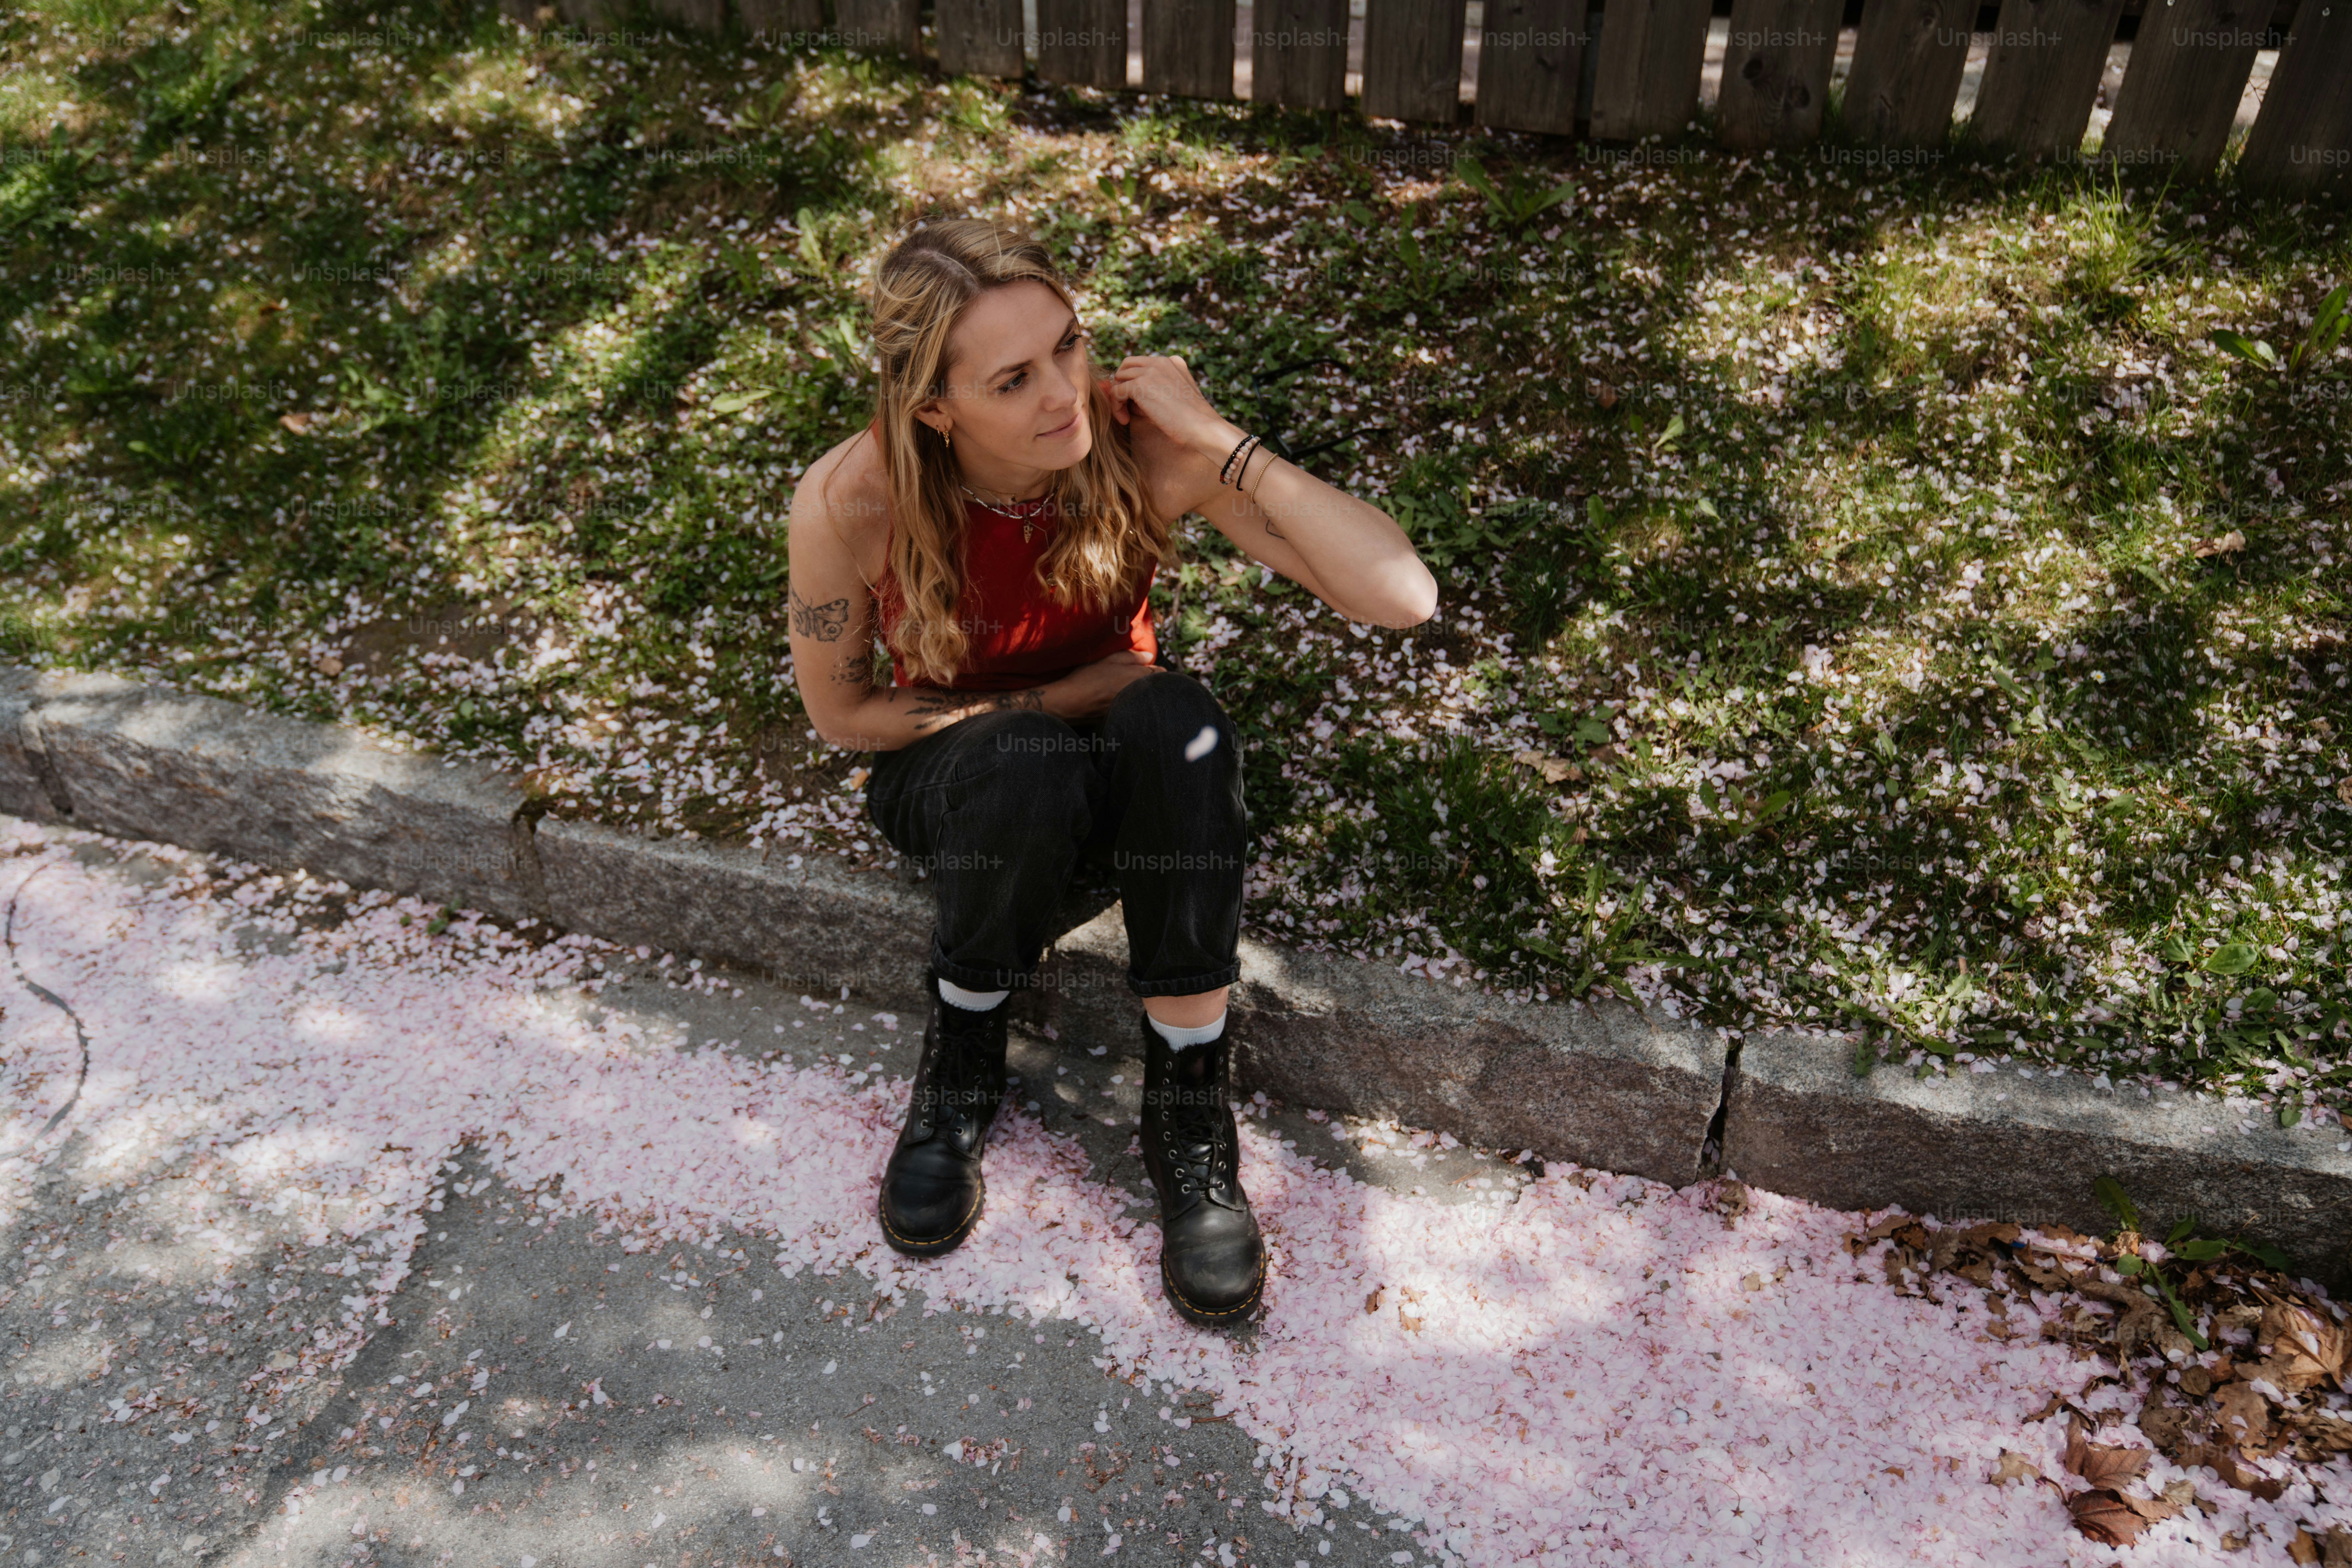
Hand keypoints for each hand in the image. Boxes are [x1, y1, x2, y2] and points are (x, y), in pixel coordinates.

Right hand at [1046, 649, 1160, 721]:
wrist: (1071, 703)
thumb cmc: (1087, 678)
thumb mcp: (1107, 660)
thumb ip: (1131, 656)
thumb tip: (1149, 656)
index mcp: (1138, 676)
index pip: (1161, 673)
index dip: (1153, 670)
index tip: (1144, 669)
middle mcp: (1139, 694)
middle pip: (1155, 688)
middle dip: (1150, 683)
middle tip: (1134, 680)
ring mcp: (1134, 708)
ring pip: (1146, 699)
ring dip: (1141, 695)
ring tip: (1123, 692)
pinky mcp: (1126, 719)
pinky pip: (1137, 710)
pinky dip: (1133, 706)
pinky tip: (1118, 703)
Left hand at [1105, 355, 1243, 490]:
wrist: (1203, 427)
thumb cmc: (1193, 421)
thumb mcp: (1177, 397)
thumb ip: (1159, 389)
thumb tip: (1129, 395)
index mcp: (1172, 362)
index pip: (1142, 363)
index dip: (1134, 381)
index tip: (1136, 402)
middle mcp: (1160, 361)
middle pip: (1126, 366)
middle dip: (1122, 385)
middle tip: (1125, 406)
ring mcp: (1150, 371)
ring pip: (1119, 378)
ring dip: (1118, 397)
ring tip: (1127, 416)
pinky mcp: (1140, 385)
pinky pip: (1116, 392)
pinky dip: (1116, 407)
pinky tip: (1125, 421)